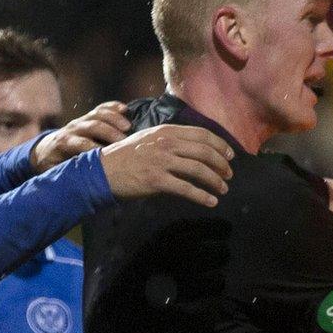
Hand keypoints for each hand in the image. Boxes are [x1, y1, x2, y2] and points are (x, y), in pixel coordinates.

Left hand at [30, 101, 132, 171]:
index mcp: (64, 142)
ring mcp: (81, 120)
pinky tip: (125, 109)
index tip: (108, 156)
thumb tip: (78, 187)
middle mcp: (73, 128)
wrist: (47, 150)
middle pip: (92, 126)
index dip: (94, 147)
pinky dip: (113, 107)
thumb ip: (67, 175)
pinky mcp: (88, 116)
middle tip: (124, 142)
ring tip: (128, 127)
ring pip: (98, 114)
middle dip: (109, 133)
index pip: (80, 143)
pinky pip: (101, 108)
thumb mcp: (55, 171)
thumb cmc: (54, 166)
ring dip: (114, 119)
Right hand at [98, 124, 233, 207]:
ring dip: (215, 181)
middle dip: (221, 164)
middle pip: (204, 151)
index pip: (202, 134)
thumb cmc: (126, 157)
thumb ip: (170, 141)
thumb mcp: (149, 140)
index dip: (220, 145)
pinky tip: (211, 202)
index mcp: (166, 130)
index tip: (230, 155)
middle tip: (229, 174)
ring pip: (198, 169)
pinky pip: (186, 189)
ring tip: (223, 189)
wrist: (102, 171)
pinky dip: (202, 196)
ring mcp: (161, 161)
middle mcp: (165, 143)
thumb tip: (193, 149)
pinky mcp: (156, 180)